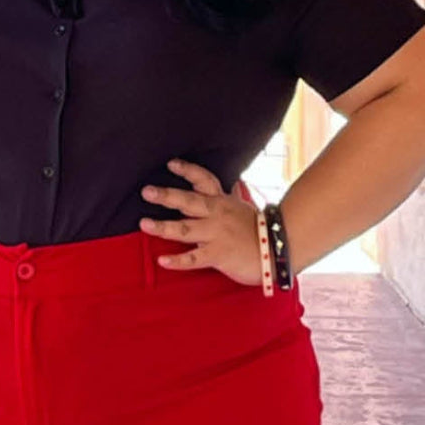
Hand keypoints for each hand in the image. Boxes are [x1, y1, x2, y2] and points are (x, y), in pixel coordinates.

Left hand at [138, 158, 263, 286]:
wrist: (279, 249)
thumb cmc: (260, 230)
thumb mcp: (243, 207)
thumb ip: (231, 197)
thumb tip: (233, 183)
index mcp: (222, 201)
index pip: (203, 180)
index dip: (187, 170)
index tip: (171, 164)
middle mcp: (216, 214)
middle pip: (188, 201)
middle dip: (166, 196)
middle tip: (147, 191)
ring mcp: (216, 234)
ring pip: (184, 229)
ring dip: (163, 227)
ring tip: (144, 224)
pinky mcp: (218, 255)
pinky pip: (194, 258)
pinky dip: (177, 260)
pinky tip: (162, 260)